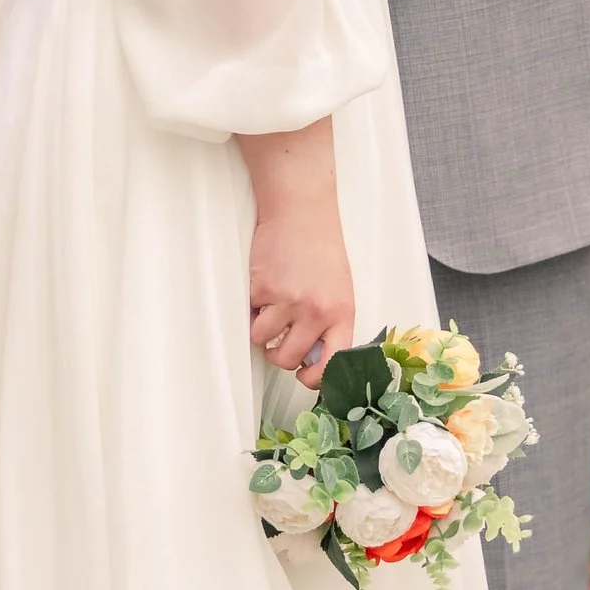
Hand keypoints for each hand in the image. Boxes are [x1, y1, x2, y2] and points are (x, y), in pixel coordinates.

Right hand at [236, 119, 353, 375]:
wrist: (302, 211)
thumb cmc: (321, 249)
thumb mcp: (338, 290)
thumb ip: (329, 323)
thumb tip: (310, 358)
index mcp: (341, 313)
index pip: (332, 363)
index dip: (314, 378)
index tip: (304, 377)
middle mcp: (316, 311)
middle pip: (287, 359)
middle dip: (277, 353)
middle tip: (278, 337)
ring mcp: (287, 301)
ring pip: (261, 340)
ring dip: (260, 328)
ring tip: (270, 306)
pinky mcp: (261, 288)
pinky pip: (248, 315)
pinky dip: (251, 306)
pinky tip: (264, 285)